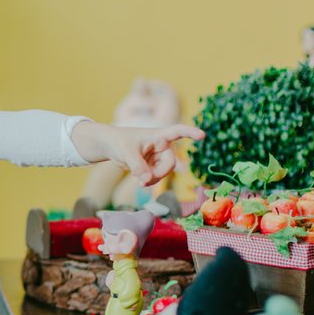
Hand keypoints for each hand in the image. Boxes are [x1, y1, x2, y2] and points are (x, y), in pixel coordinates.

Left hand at [71, 123, 204, 185]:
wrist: (111, 147)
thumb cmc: (119, 142)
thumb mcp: (127, 152)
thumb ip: (137, 166)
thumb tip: (147, 179)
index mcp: (159, 135)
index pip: (177, 131)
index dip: (190, 132)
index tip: (202, 135)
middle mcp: (162, 146)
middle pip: (170, 163)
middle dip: (159, 173)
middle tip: (144, 180)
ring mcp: (159, 156)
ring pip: (164, 172)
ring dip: (154, 179)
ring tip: (140, 181)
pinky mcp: (153, 165)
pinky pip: (157, 177)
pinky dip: (150, 181)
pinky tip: (141, 183)